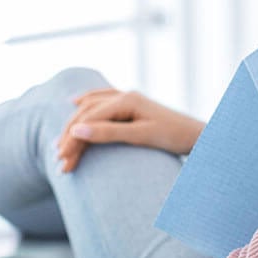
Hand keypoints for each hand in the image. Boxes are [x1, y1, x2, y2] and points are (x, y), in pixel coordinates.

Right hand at [56, 88, 204, 172]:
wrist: (198, 135)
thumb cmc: (174, 136)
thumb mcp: (141, 136)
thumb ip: (109, 133)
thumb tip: (76, 131)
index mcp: (127, 100)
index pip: (89, 119)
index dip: (72, 140)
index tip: (62, 161)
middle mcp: (126, 95)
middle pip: (87, 113)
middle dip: (70, 137)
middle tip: (60, 162)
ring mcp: (129, 99)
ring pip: (92, 108)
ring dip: (75, 127)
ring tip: (60, 146)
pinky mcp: (132, 106)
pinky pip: (102, 101)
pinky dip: (86, 104)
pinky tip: (75, 103)